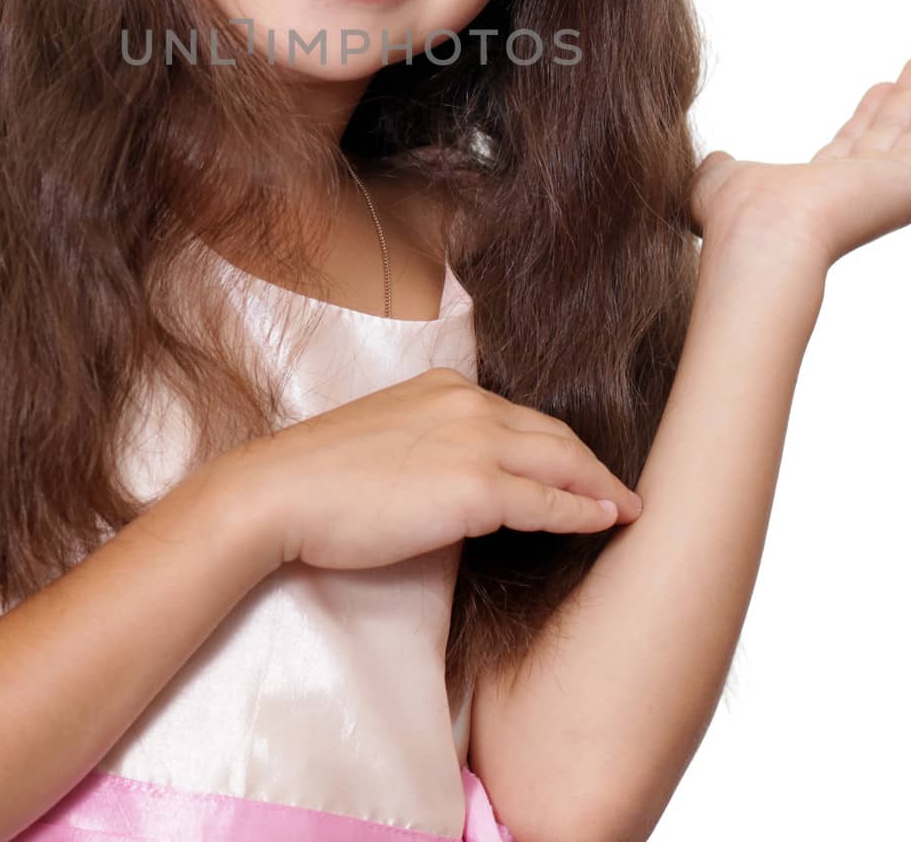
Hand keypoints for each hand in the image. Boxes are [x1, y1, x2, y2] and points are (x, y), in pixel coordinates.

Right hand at [217, 366, 643, 571]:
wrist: (281, 492)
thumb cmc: (319, 478)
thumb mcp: (384, 440)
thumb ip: (428, 445)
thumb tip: (452, 481)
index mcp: (444, 388)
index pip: (519, 417)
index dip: (556, 446)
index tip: (581, 468)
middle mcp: (467, 403)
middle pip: (554, 435)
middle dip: (594, 464)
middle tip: (624, 490)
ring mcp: (474, 442)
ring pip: (561, 464)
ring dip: (601, 488)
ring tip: (629, 508)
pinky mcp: (475, 488)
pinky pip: (548, 503)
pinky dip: (583, 512)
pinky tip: (607, 522)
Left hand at [685, 54, 910, 266]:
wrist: (765, 233)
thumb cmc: (737, 216)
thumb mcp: (720, 181)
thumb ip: (721, 168)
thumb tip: (715, 160)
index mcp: (818, 189)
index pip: (852, 145)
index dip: (869, 114)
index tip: (882, 88)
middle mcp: (857, 190)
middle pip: (890, 137)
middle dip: (907, 104)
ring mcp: (889, 191)